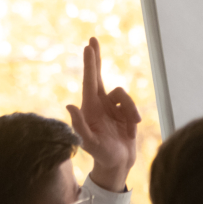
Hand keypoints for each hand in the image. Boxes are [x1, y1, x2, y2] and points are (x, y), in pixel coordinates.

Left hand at [66, 37, 141, 191]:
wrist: (117, 163)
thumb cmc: (101, 155)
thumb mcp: (89, 143)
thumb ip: (80, 126)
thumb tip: (69, 105)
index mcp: (89, 108)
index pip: (89, 81)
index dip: (90, 64)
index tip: (88, 47)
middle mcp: (99, 104)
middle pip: (98, 75)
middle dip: (96, 58)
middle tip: (92, 39)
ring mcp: (112, 107)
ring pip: (124, 95)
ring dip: (130, 110)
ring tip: (130, 127)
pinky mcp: (124, 111)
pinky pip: (132, 106)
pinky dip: (134, 117)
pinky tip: (131, 130)